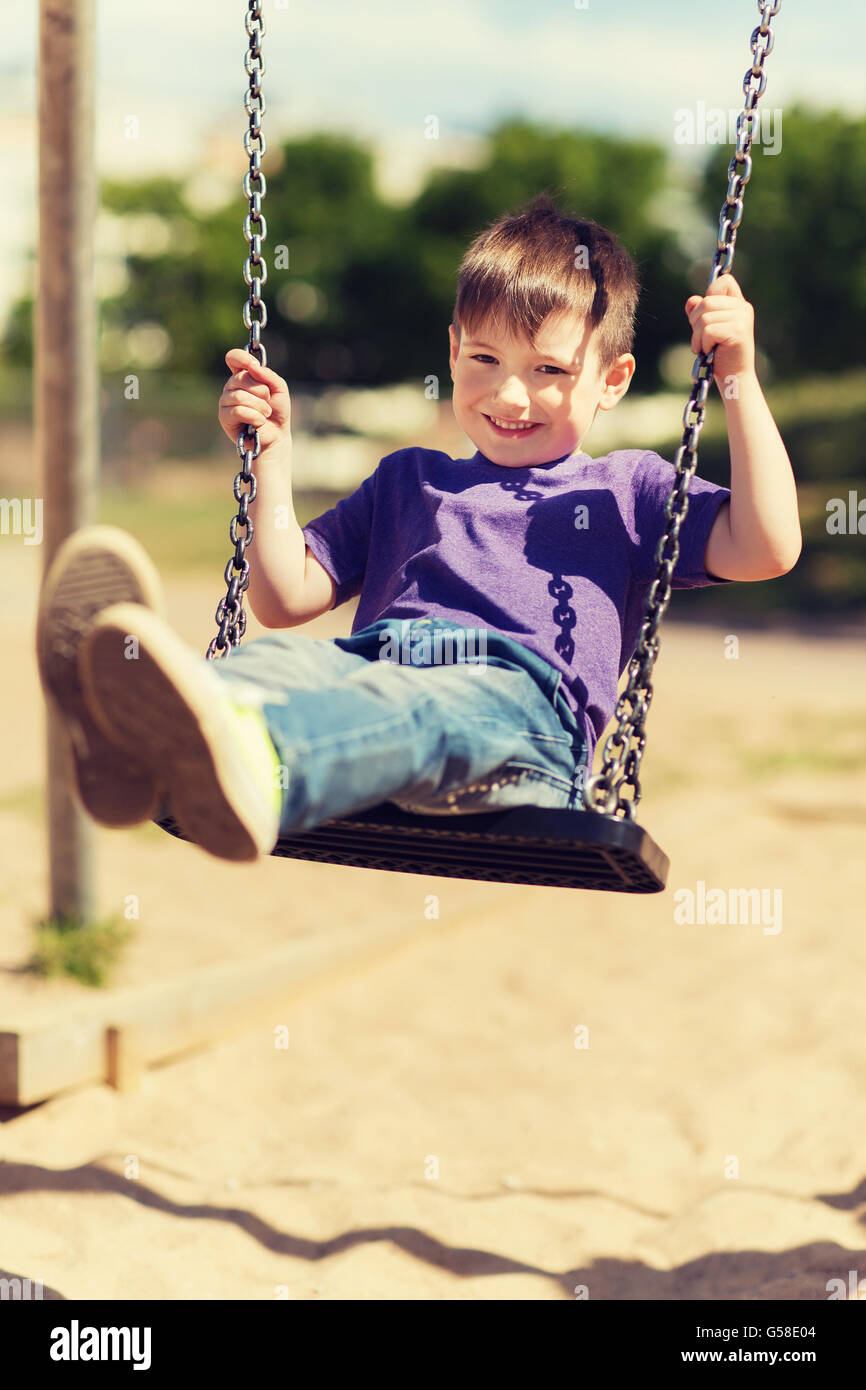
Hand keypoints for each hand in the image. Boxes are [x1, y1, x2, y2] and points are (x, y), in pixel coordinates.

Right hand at [219, 348, 291, 451]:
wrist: (277, 435)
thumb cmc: (277, 411)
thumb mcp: (279, 389)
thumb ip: (268, 375)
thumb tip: (252, 367)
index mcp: (243, 375)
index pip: (233, 358)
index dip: (242, 358)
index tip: (254, 366)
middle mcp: (231, 386)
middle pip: (240, 378)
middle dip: (261, 390)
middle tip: (268, 401)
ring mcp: (225, 401)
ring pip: (239, 396)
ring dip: (260, 406)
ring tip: (266, 413)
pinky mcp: (224, 417)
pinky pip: (238, 410)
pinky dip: (254, 416)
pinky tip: (260, 421)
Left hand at [685, 274, 755, 389]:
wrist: (734, 378)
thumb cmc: (720, 355)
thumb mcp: (707, 330)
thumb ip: (700, 313)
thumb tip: (691, 300)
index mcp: (738, 304)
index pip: (723, 281)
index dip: (709, 294)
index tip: (706, 316)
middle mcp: (743, 308)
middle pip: (706, 301)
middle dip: (695, 322)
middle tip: (700, 340)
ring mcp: (742, 318)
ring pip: (704, 317)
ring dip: (698, 336)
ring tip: (705, 348)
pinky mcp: (738, 331)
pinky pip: (708, 330)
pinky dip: (703, 343)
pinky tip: (710, 351)